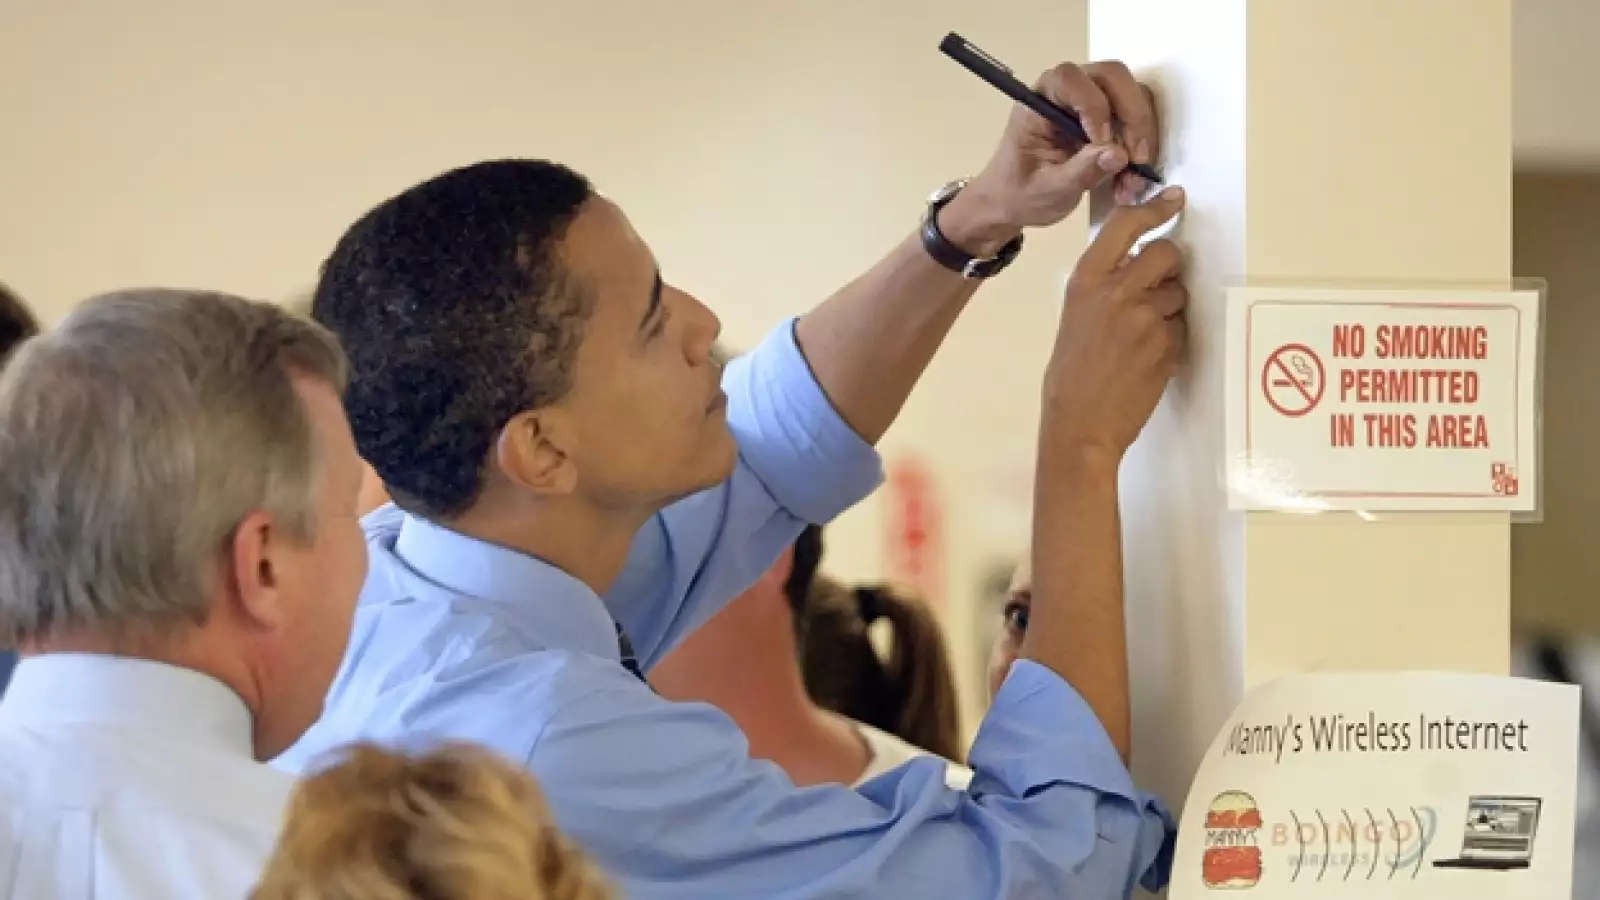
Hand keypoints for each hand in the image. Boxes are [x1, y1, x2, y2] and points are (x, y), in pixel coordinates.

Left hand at [944, 61, 1159, 252]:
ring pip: (1131, 96)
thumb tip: (1118, 155)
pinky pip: (1132, 119)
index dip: (1093, 105)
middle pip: (1112, 77)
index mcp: (1040, 99)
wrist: (1014, 201)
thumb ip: (1080, 171)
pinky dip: (1139, 148)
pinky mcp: (1105, 117)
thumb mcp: (1047, 190)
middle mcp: (1066, 91)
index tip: (1100, 142)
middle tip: (1136, 160)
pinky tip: (1129, 181)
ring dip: (1140, 136)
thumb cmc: (1019, 192)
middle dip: (1131, 117)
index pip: (1070, 79)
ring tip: (1132, 180)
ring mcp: (1088, 100)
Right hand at [1043, 187, 1186, 458]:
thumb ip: (1104, 287)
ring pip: (1178, 294)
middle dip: (1168, 267)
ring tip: (1140, 340)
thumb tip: (1138, 266)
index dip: (1154, 208)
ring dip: (1168, 310)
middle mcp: (1117, 291)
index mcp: (1086, 280)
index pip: (1126, 225)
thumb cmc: (1070, 374)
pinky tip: (1147, 361)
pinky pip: (1181, 328)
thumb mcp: (1074, 317)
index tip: (1173, 198)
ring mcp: (1146, 318)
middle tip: (1157, 288)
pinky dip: (1171, 340)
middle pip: (1166, 253)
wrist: (1080, 425)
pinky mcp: (1167, 344)